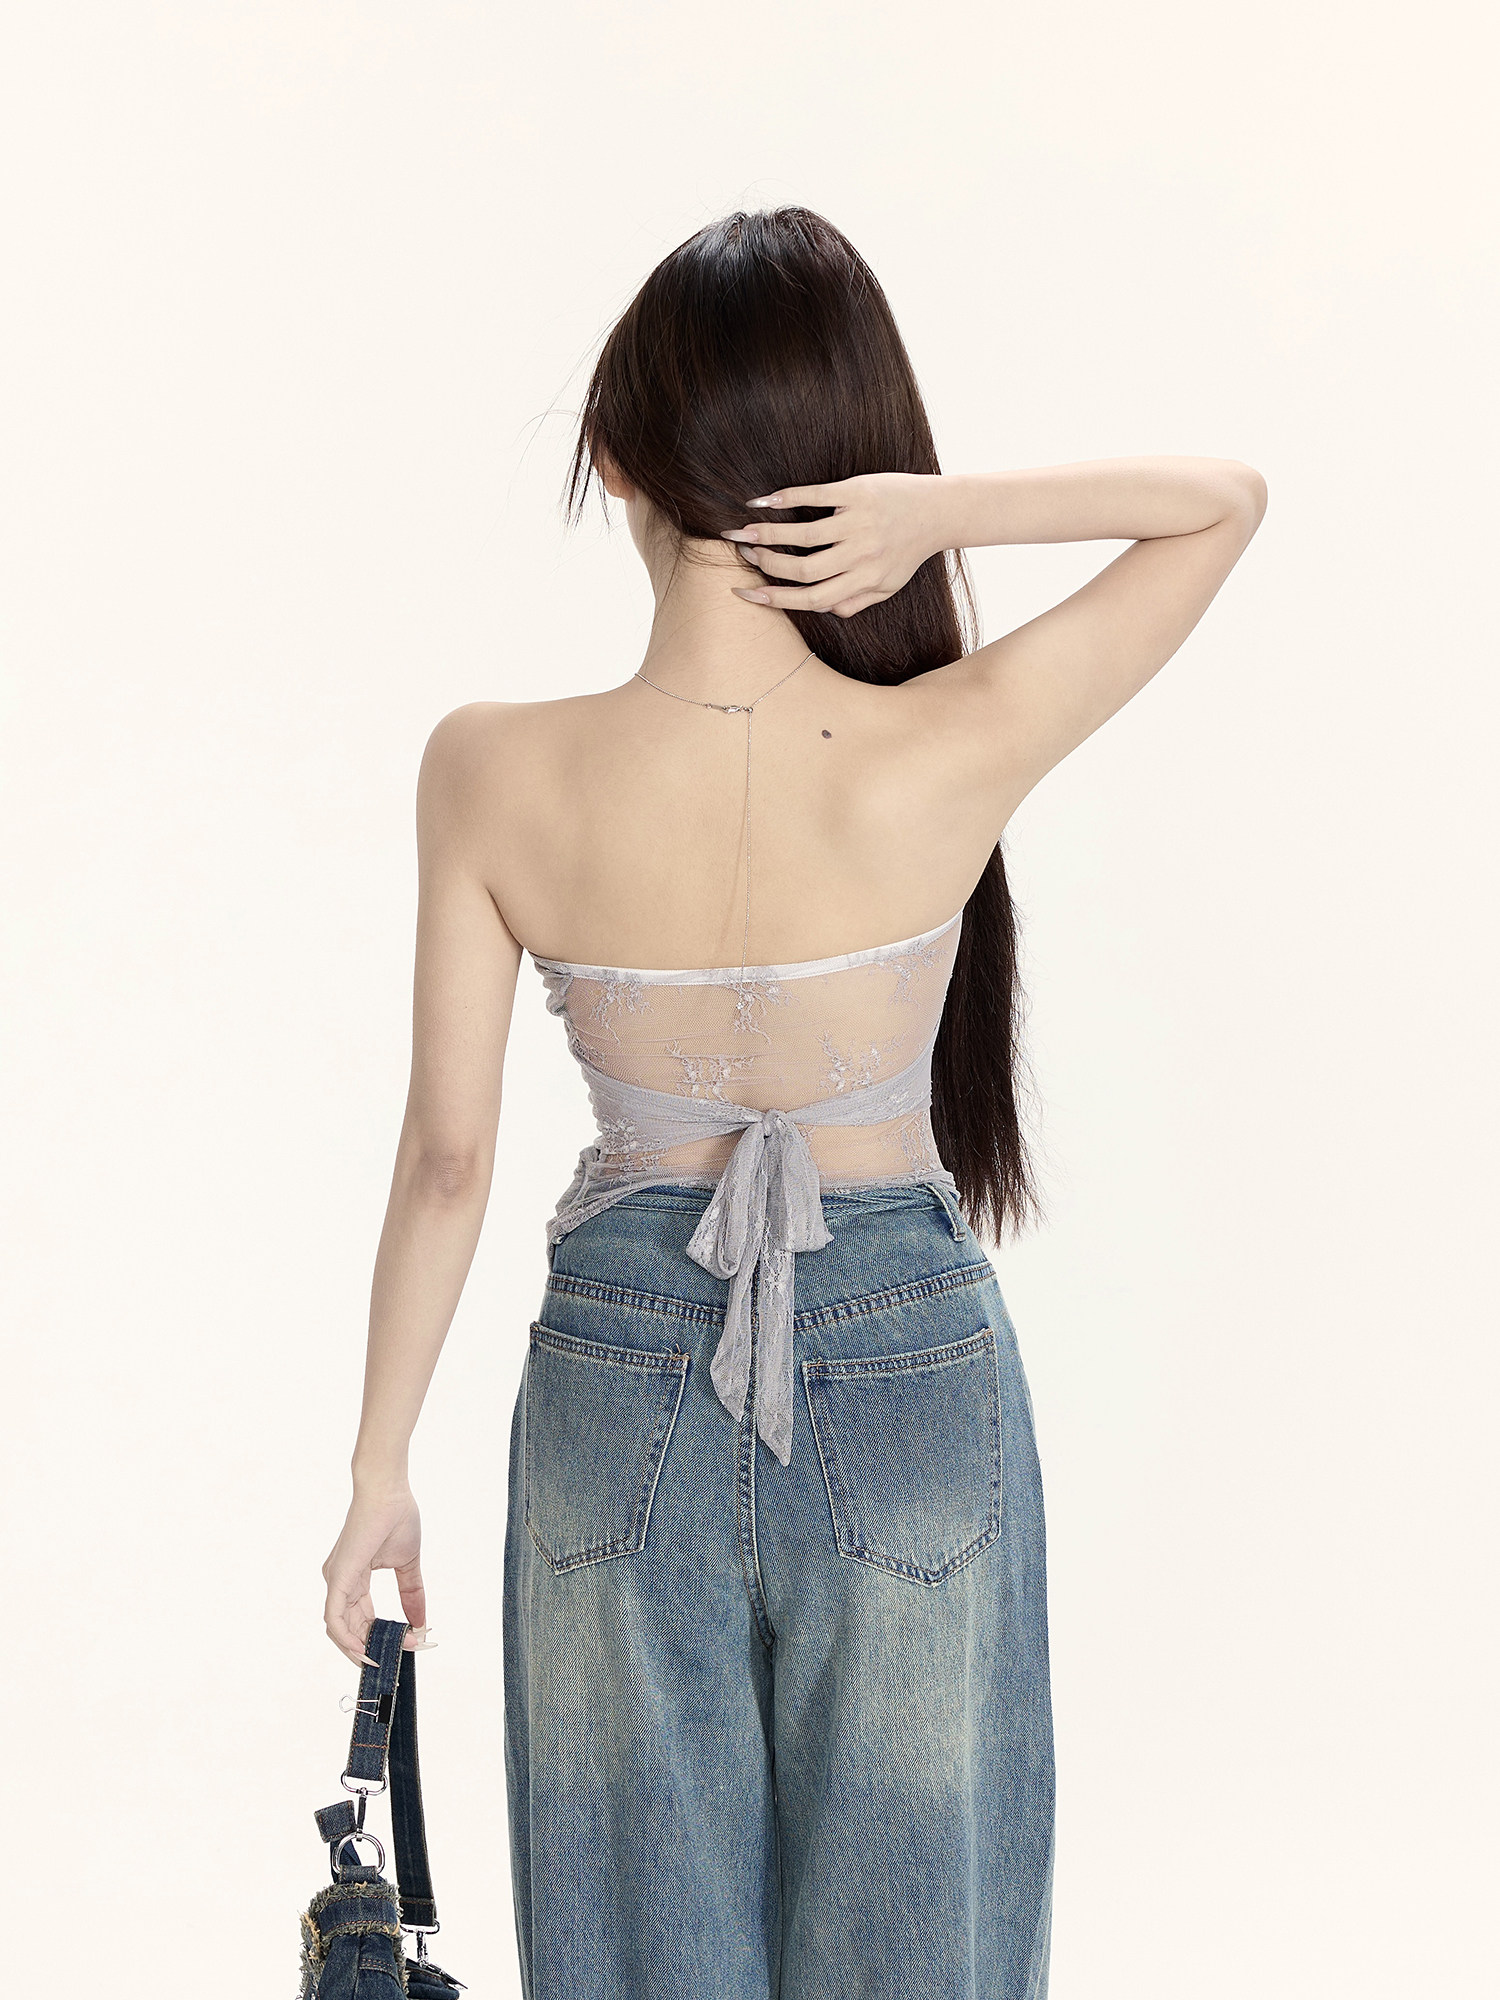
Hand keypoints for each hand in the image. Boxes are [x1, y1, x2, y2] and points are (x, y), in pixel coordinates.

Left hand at [322, 1480, 426, 1666]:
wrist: (389, 1492)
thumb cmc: (396, 1517)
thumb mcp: (407, 1564)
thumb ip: (412, 1594)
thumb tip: (421, 1622)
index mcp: (354, 1577)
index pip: (362, 1618)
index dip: (382, 1634)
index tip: (407, 1641)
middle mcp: (340, 1581)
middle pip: (349, 1629)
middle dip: (375, 1647)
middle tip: (402, 1652)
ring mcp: (336, 1580)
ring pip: (339, 1630)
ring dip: (362, 1649)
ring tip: (387, 1658)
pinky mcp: (337, 1578)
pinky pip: (334, 1619)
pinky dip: (347, 1639)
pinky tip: (364, 1651)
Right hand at [724, 472, 945, 617]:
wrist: (937, 511)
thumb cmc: (907, 551)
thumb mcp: (887, 585)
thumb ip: (855, 602)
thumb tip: (821, 610)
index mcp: (864, 581)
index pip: (813, 598)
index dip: (776, 599)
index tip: (747, 594)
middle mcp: (860, 554)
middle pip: (803, 568)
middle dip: (767, 565)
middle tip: (745, 556)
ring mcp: (858, 522)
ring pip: (803, 534)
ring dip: (768, 534)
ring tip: (743, 532)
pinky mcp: (856, 492)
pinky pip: (815, 495)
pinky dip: (786, 498)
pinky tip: (764, 503)